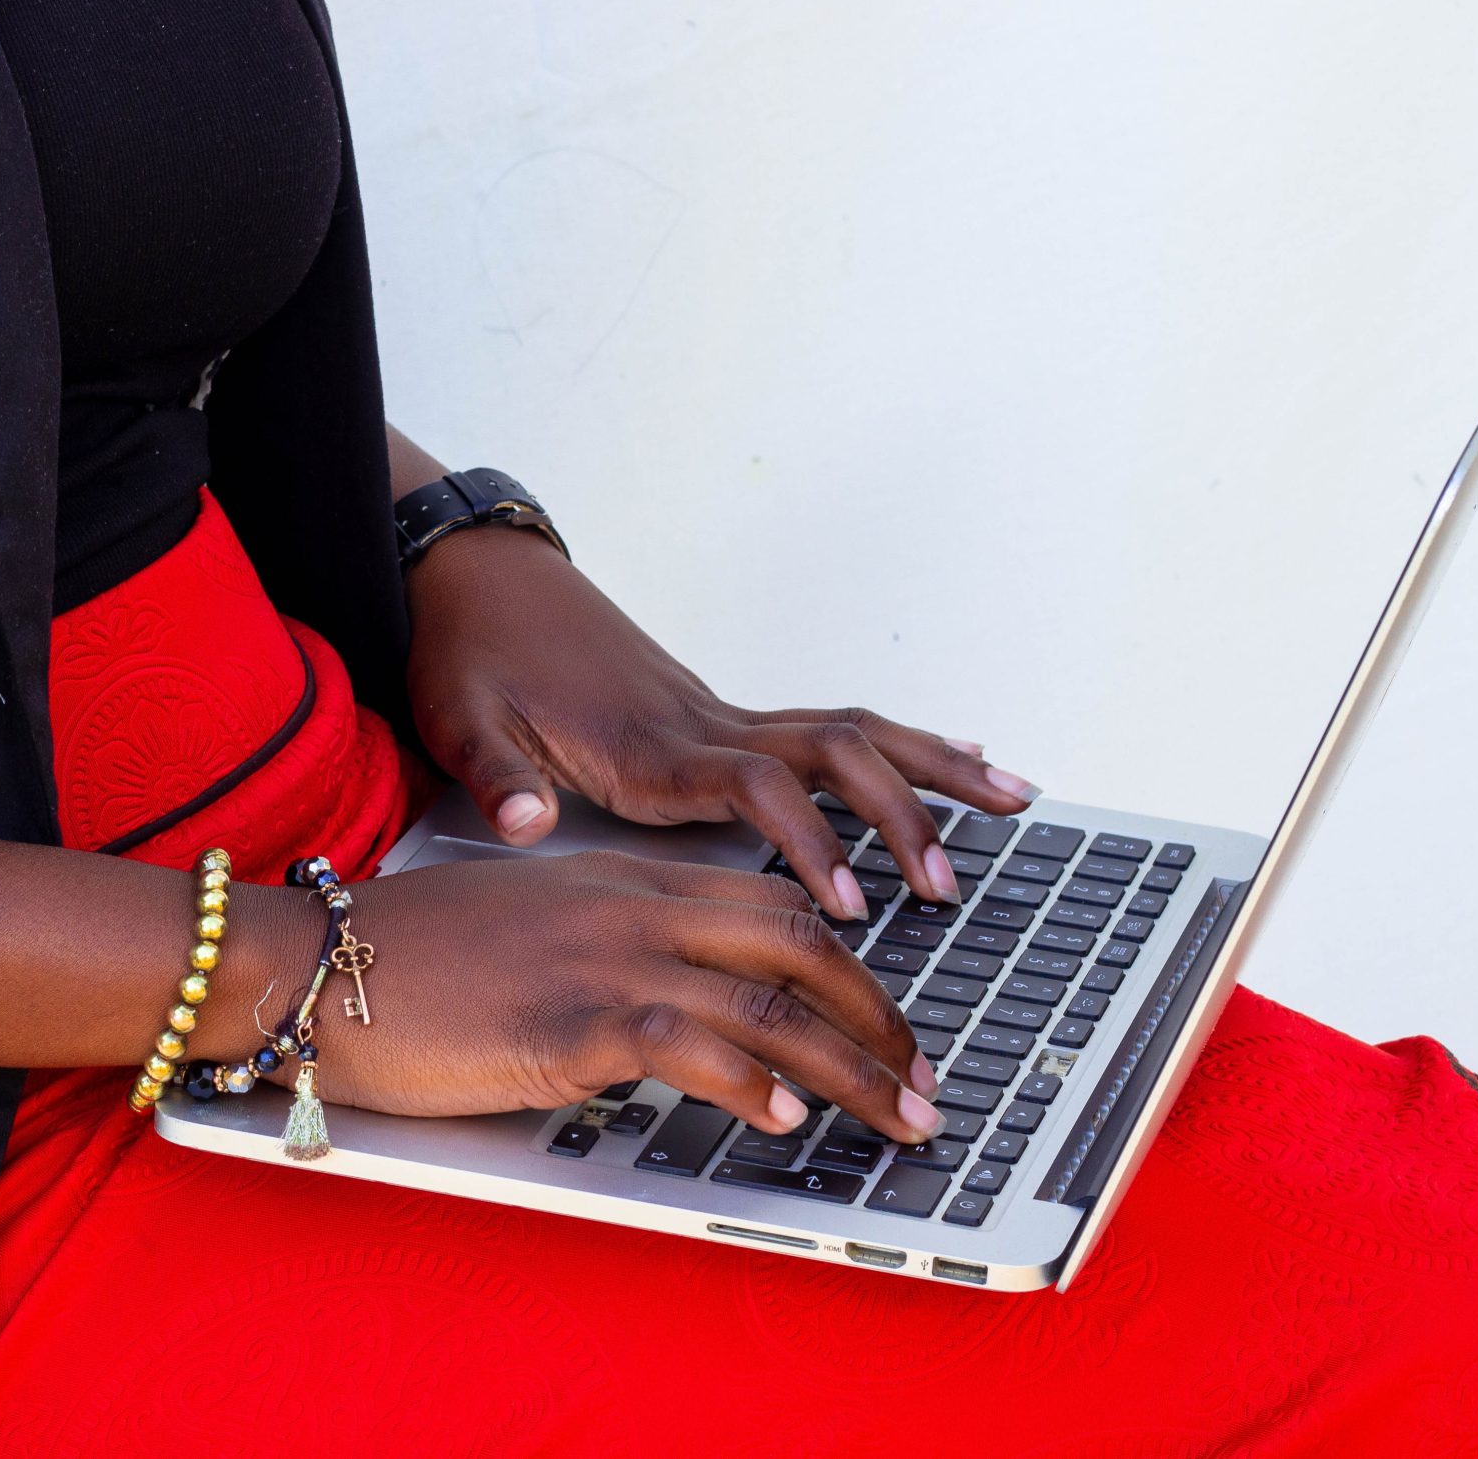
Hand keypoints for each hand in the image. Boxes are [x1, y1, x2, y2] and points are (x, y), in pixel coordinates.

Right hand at [287, 849, 944, 1140]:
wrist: (315, 962)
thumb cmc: (405, 956)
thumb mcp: (527, 928)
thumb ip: (604, 947)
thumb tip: (663, 1007)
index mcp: (622, 880)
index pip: (770, 905)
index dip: (849, 964)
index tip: (887, 1021)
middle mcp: (629, 907)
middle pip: (797, 943)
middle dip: (878, 1015)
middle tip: (924, 1080)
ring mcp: (602, 958)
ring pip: (767, 1002)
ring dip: (852, 1067)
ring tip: (900, 1118)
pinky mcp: (565, 1019)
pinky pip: (686, 1044)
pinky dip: (749, 1084)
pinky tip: (784, 1120)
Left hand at [403, 525, 1042, 920]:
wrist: (474, 574)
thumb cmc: (468, 651)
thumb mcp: (462, 719)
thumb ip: (499, 778)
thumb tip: (524, 825)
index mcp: (649, 742)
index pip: (756, 786)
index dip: (808, 841)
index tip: (848, 904)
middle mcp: (702, 722)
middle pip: (833, 752)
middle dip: (903, 813)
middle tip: (952, 882)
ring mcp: (718, 712)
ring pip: (850, 731)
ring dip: (932, 765)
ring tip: (1014, 798)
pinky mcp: (717, 714)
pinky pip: (830, 728)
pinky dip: (899, 746)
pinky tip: (951, 760)